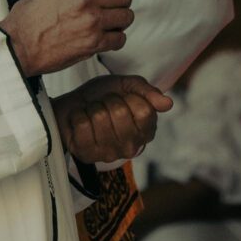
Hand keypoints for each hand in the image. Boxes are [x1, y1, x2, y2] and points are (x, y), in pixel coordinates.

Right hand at [0, 0, 132, 76]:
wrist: (20, 46)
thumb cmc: (27, 18)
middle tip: (116, 0)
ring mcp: (93, 22)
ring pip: (126, 16)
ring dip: (121, 17)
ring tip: (111, 18)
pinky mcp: (94, 43)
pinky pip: (120, 39)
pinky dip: (116, 37)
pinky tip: (107, 34)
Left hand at [52, 75, 172, 163]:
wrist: (72, 106)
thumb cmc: (101, 96)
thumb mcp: (125, 85)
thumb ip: (146, 91)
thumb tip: (168, 103)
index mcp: (146, 130)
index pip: (144, 110)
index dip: (128, 97)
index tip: (120, 98)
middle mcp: (131, 147)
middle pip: (120, 112)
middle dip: (107, 100)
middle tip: (103, 105)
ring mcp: (109, 154)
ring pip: (99, 117)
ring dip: (92, 108)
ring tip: (92, 113)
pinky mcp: (87, 155)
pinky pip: (82, 124)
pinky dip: (78, 116)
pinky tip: (81, 121)